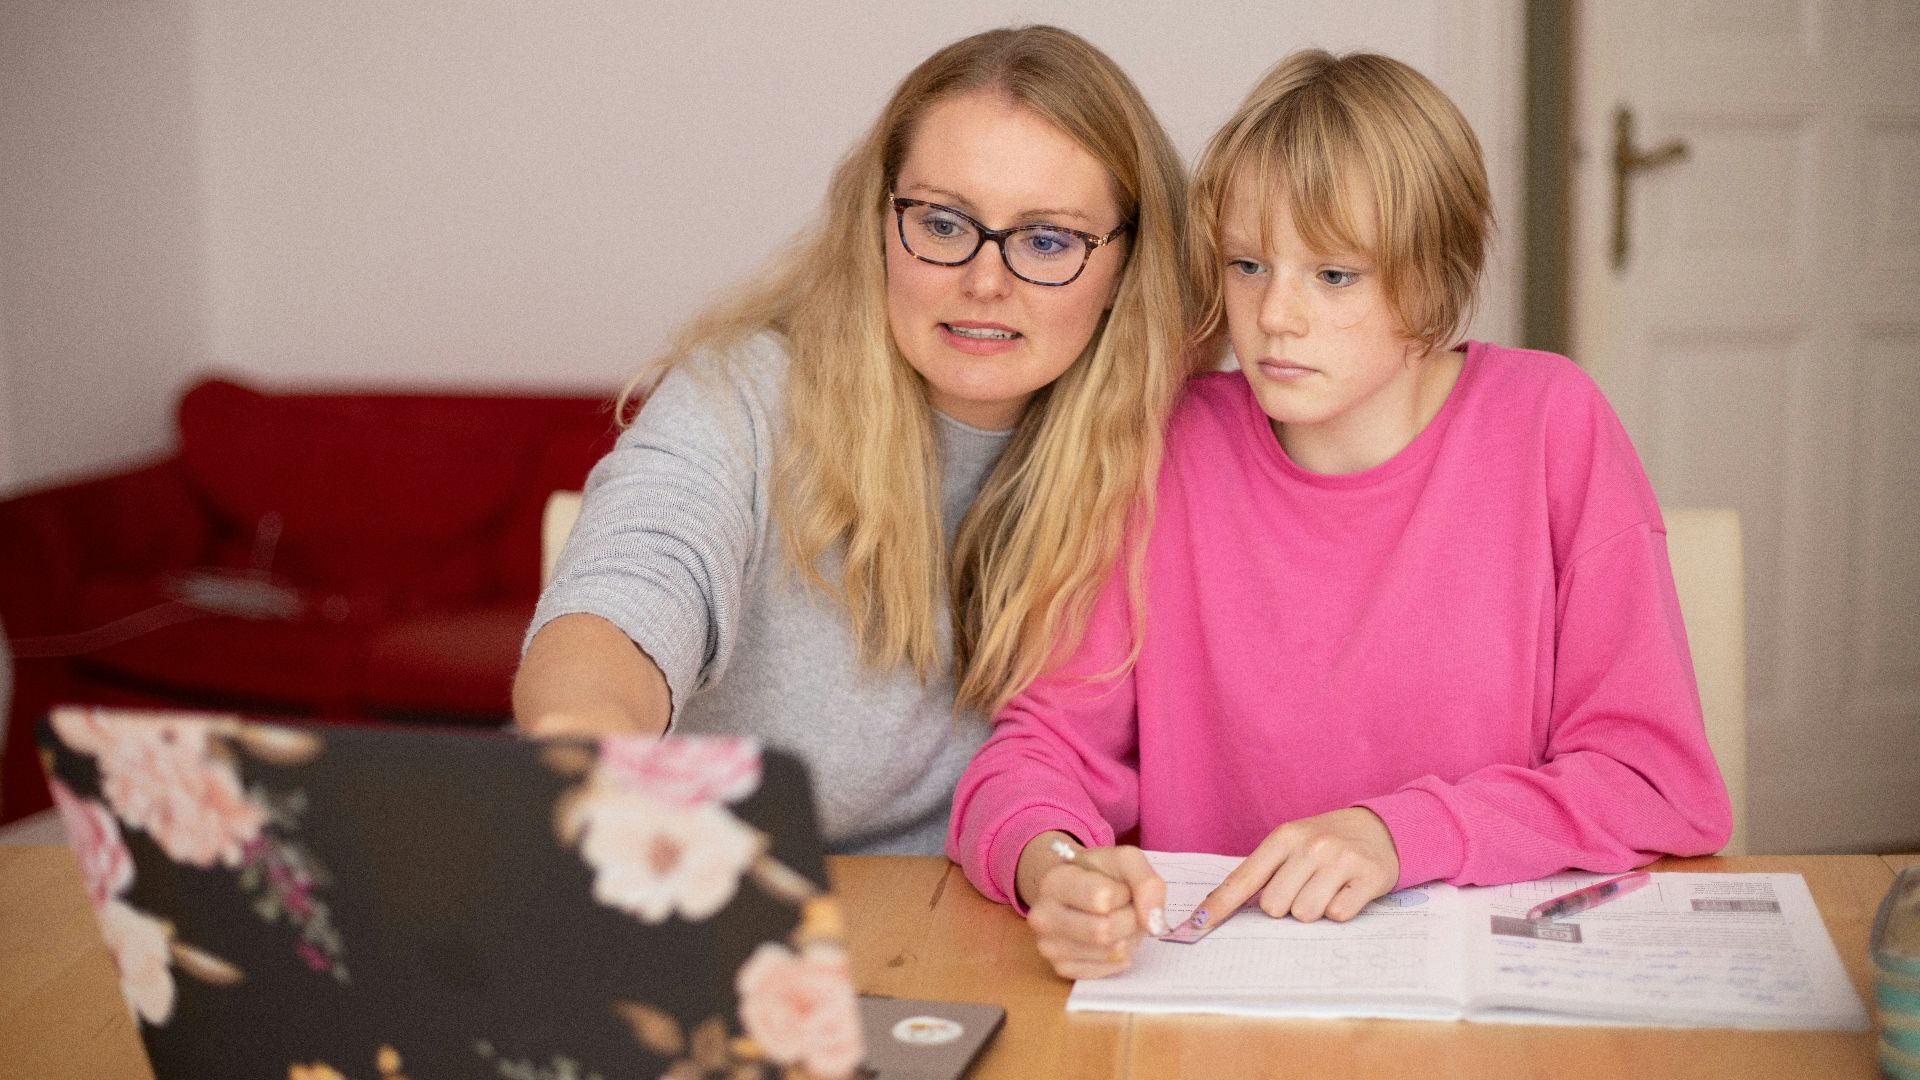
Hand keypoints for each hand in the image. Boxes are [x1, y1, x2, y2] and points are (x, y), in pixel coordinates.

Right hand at [1016, 832, 1168, 979]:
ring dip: (1128, 938)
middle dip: (1129, 919)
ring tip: (1117, 921)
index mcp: (1053, 882)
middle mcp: (1042, 916)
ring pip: (1110, 952)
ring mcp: (1049, 946)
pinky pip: (1107, 970)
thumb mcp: (1126, 861)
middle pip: (1105, 931)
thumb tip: (1154, 924)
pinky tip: (1110, 939)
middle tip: (1124, 908)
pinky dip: (1120, 956)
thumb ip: (1147, 883)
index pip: (1102, 898)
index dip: (1122, 893)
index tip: (1116, 887)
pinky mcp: (1061, 969)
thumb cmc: (1100, 874)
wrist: (1075, 890)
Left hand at [1191, 807, 1399, 927]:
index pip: (1242, 879)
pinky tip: (1347, 891)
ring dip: (1314, 910)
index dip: (1218, 907)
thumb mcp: (1291, 845)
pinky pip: (1338, 915)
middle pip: (1274, 906)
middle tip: (1304, 888)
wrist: (1380, 828)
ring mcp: (1340, 859)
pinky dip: (1341, 910)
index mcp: (1283, 837)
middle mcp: (1310, 845)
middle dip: (1286, 907)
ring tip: (1327, 890)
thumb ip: (1262, 873)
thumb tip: (1219, 910)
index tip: (1195, 927)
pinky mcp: (1368, 876)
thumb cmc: (1325, 843)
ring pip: (1305, 914)